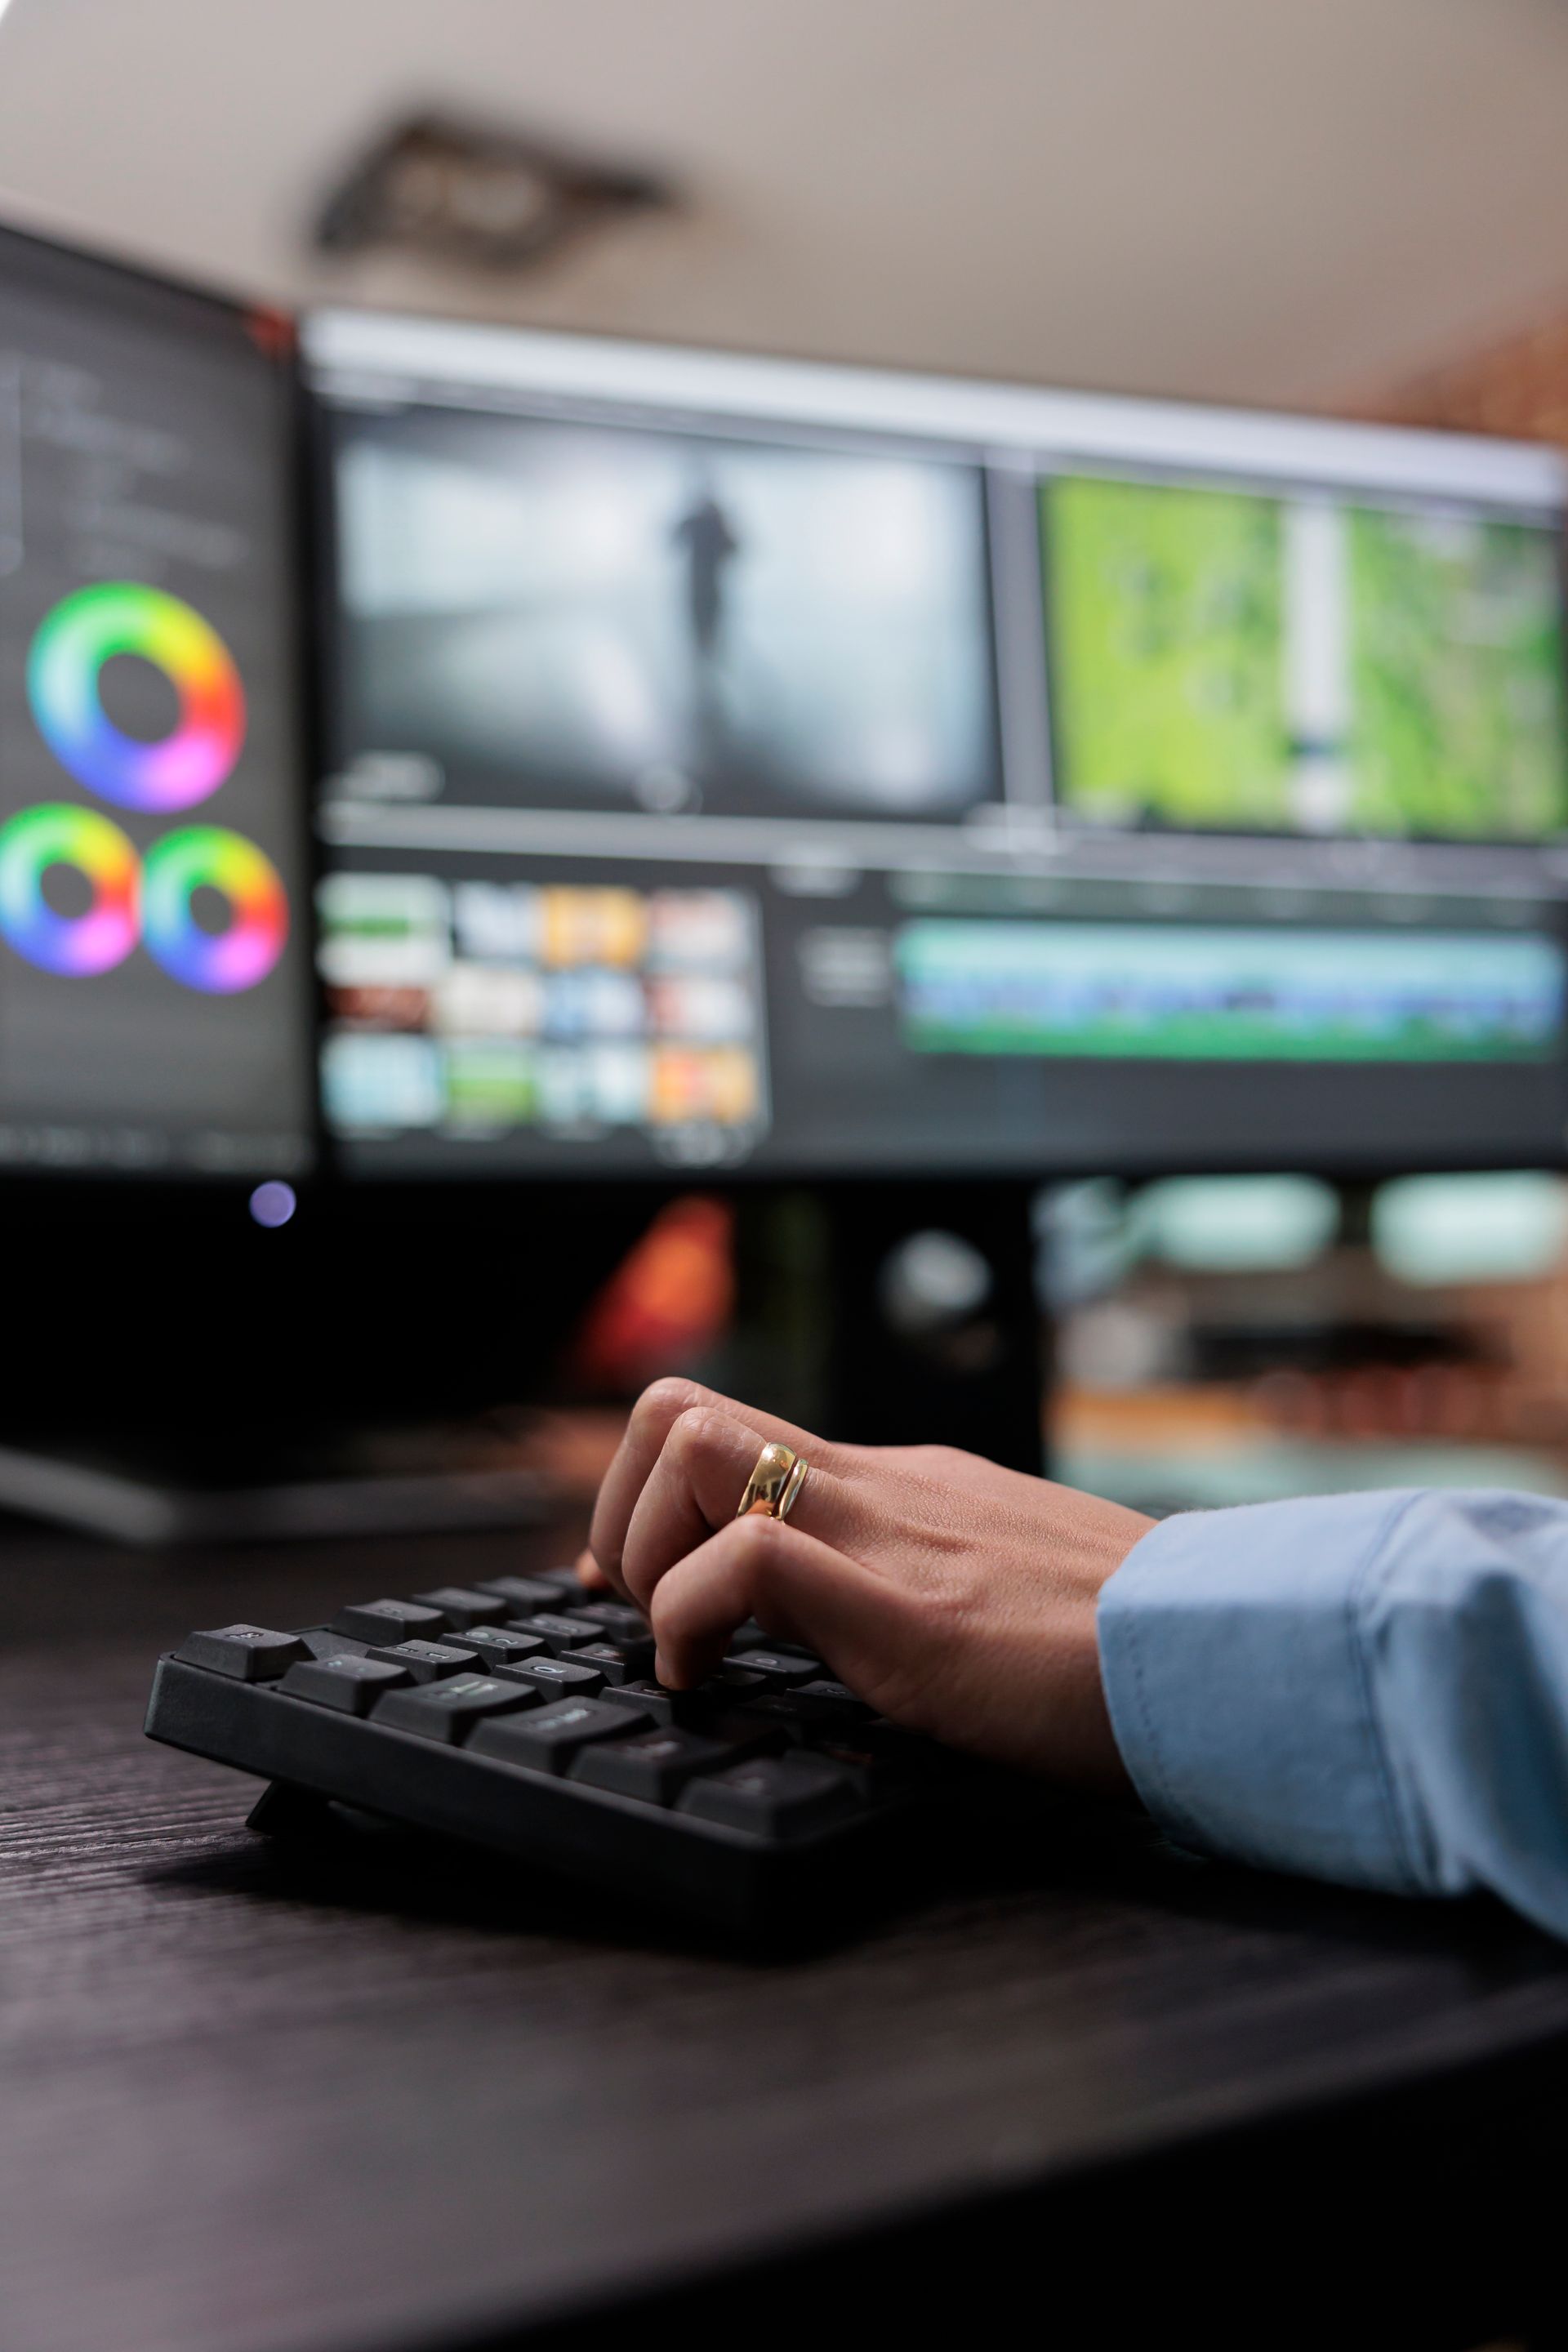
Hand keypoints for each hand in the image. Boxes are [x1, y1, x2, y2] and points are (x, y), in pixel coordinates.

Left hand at [584, 1377, 1153, 1789]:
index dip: (652, 1498)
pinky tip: (712, 1684)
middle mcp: (883, 1486)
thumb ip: (919, 1583)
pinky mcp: (909, 1612)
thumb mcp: (1000, 1592)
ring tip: (685, 1646)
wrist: (1231, 1658)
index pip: (733, 1428)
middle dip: (622, 1509)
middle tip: (639, 1606)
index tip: (641, 1585)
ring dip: (648, 1550)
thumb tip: (839, 1623)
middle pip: (681, 1410)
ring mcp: (892, 1536)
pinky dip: (691, 1618)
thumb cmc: (1129, 1648)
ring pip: (693, 1446)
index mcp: (906, 1486)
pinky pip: (751, 1560)